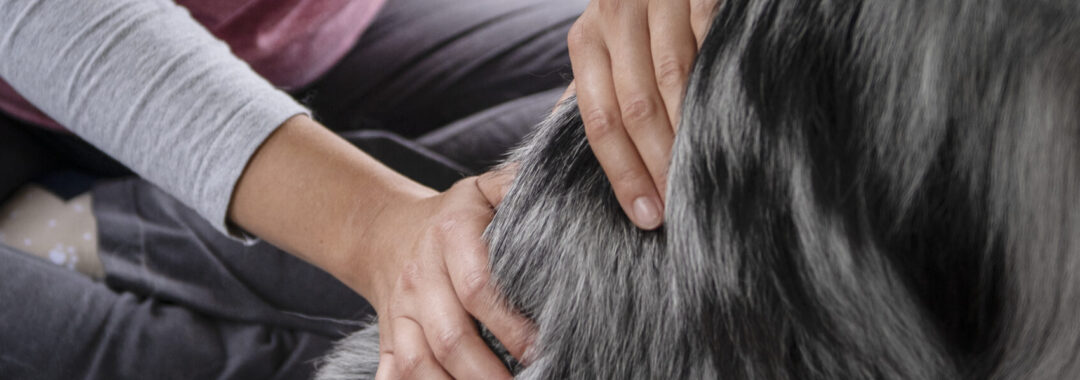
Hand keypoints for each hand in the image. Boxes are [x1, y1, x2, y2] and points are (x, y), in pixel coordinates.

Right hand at [342, 169, 531, 379]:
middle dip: (488, 373)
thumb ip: (517, 185)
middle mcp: (421, 278)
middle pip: (450, 338)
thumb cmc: (453, 216)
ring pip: (419, 363)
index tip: (542, 348)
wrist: (384, 230)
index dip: (510, 324)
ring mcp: (400, 312)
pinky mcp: (388, 336)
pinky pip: (391, 372)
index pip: (478, 287)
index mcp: (451, 237)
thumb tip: (556, 186)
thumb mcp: (483, 190)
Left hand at [567, 0, 716, 228]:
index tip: (646, 215)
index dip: (623, 173)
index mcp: (587, 42)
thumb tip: (558, 164)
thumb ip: (593, 95)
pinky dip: (716, 85)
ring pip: (671, 80)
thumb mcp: (606, 43)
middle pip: (635, 107)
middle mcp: (613, 18)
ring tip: (703, 177)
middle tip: (679, 209)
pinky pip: (708, 43)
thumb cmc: (642, 15)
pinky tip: (728, 121)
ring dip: (687, 135)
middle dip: (656, 164)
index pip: (599, 120)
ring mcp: (658, 0)